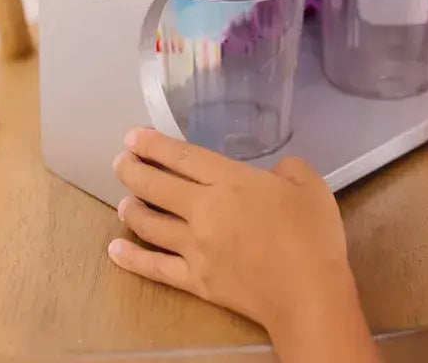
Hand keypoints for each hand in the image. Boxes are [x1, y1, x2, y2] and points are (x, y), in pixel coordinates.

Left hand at [109, 129, 374, 359]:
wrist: (306, 291)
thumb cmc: (312, 233)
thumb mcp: (309, 183)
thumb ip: (288, 168)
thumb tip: (273, 173)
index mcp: (231, 181)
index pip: (184, 157)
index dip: (155, 145)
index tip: (133, 136)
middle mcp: (204, 210)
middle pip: (157, 187)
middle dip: (133, 171)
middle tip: (120, 161)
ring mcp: (195, 247)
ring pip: (150, 224)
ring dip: (131, 209)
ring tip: (123, 200)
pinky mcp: (194, 280)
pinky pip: (154, 267)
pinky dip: (131, 258)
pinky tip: (115, 250)